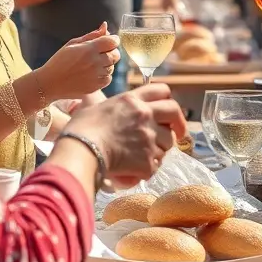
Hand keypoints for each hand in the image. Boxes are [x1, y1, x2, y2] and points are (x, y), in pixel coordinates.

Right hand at [38, 22, 120, 96]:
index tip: (109, 40)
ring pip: (112, 67)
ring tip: (91, 64)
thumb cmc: (60, 60)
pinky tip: (92, 73)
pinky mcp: (95, 87)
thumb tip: (105, 26)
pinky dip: (103, 75)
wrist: (49, 83)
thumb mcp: (73, 44)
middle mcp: (94, 63)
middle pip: (116, 55)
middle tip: (100, 52)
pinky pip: (108, 78)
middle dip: (111, 51)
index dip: (114, 40)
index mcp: (89, 49)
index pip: (113, 42)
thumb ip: (92, 35)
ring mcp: (95, 76)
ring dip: (106, 64)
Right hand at [64, 84, 187, 188]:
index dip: (168, 100)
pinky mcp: (148, 160)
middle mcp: (145, 115)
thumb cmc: (81, 129)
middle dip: (180, 123)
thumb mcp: (93, 106)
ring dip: (159, 149)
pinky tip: (134, 170)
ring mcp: (149, 138)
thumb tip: (92, 97)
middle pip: (174, 112)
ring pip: (167, 143)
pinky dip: (147, 169)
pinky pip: (155, 166)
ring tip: (142, 155)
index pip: (162, 90)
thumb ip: (102, 102)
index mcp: (132, 100)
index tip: (168, 111)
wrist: (81, 151)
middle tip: (179, 133)